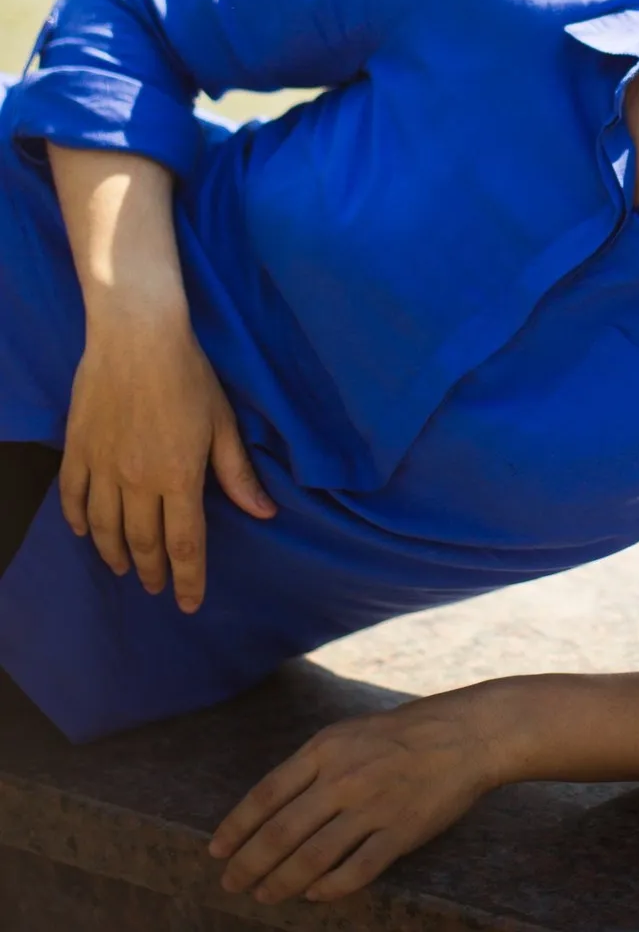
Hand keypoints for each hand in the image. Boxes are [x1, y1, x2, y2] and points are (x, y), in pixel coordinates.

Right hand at [59, 314, 274, 612]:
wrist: (137, 335)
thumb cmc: (188, 374)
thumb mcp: (223, 422)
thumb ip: (237, 472)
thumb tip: (263, 513)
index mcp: (179, 477)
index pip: (185, 544)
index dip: (188, 579)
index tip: (188, 604)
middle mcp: (137, 482)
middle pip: (143, 541)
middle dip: (152, 570)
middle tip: (155, 587)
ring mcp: (103, 467)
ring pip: (104, 527)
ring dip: (114, 554)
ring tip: (123, 568)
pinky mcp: (78, 449)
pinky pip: (73, 497)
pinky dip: (77, 521)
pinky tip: (84, 531)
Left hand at [209, 693, 499, 904]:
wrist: (464, 734)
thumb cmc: (400, 733)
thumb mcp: (348, 734)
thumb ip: (311, 766)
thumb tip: (269, 810)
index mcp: (326, 748)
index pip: (267, 795)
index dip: (237, 828)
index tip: (216, 852)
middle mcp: (344, 778)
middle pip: (282, 833)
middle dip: (250, 864)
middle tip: (231, 884)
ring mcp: (372, 807)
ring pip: (312, 859)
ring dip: (280, 883)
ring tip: (263, 895)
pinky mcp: (399, 834)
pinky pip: (354, 872)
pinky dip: (328, 888)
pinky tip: (313, 894)